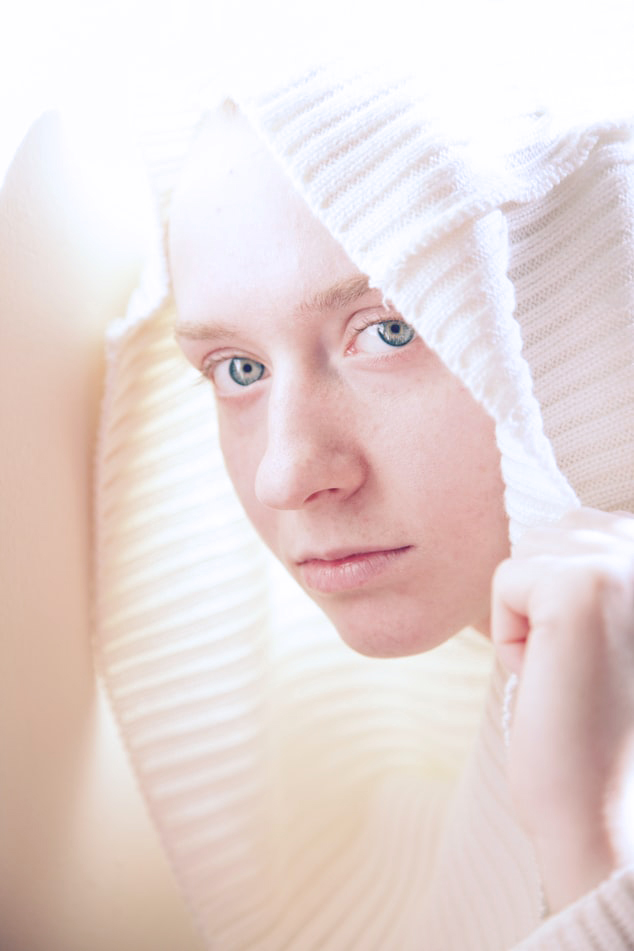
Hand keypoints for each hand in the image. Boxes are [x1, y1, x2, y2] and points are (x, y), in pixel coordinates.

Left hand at [491, 508, 633, 911]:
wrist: (605, 816)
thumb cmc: (599, 729)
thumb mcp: (610, 631)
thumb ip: (596, 577)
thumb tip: (544, 525)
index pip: (590, 528)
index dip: (567, 593)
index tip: (595, 655)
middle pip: (555, 532)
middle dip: (545, 600)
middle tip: (582, 669)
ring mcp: (623, 567)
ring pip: (528, 554)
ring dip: (529, 616)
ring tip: (569, 672)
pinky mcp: (577, 588)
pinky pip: (505, 581)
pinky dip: (510, 635)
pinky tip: (550, 677)